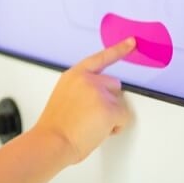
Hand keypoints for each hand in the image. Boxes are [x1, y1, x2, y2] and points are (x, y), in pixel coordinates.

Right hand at [33, 37, 134, 164]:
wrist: (52, 140)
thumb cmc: (56, 125)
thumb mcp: (64, 97)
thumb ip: (81, 88)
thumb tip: (97, 96)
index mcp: (73, 75)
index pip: (99, 58)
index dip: (118, 50)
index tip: (131, 42)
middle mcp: (86, 79)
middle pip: (114, 85)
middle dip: (109, 100)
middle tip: (92, 115)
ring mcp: (98, 92)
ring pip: (120, 103)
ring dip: (112, 115)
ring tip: (91, 124)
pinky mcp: (109, 108)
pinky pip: (124, 118)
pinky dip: (116, 127)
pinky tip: (99, 130)